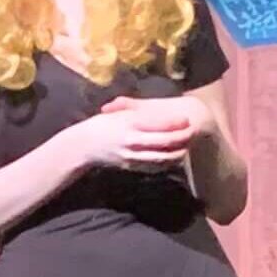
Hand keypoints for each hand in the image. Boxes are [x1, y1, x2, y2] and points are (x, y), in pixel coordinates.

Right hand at [69, 94, 204, 171]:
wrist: (83, 146)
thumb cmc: (101, 125)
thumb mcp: (118, 113)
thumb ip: (137, 109)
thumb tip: (159, 110)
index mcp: (129, 124)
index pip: (157, 124)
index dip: (174, 123)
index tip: (187, 119)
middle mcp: (132, 141)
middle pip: (163, 142)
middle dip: (181, 138)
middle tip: (193, 133)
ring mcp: (132, 156)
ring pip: (161, 157)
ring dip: (177, 152)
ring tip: (187, 145)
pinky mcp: (131, 167)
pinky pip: (154, 166)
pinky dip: (167, 162)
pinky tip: (174, 157)